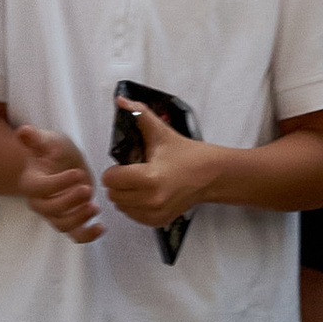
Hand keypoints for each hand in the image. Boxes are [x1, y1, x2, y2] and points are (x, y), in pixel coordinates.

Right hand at [14, 120, 101, 243]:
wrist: (60, 161)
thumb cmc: (51, 150)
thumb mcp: (47, 140)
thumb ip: (35, 138)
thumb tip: (23, 131)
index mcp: (31, 182)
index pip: (40, 188)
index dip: (58, 184)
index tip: (78, 173)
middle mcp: (39, 201)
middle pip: (50, 210)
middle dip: (70, 202)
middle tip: (87, 189)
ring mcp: (54, 213)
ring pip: (63, 225)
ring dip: (79, 219)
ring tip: (95, 207)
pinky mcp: (69, 219)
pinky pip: (75, 235)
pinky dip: (88, 235)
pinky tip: (102, 227)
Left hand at [103, 101, 218, 230]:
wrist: (211, 175)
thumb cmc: (186, 153)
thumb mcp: (161, 131)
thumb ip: (138, 114)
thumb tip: (120, 100)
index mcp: (149, 178)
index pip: (111, 179)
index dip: (114, 170)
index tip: (124, 164)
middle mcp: (152, 200)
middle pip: (114, 194)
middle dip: (118, 182)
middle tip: (130, 172)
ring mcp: (156, 213)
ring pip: (121, 207)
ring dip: (124, 195)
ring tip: (137, 183)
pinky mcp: (160, 221)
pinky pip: (133, 216)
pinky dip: (134, 207)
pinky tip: (144, 194)